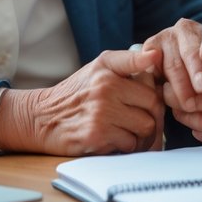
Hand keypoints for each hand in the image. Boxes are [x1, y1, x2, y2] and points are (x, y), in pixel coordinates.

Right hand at [0, 48, 163, 155]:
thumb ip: (128, 60)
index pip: (150, 81)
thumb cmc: (76, 93)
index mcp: (108, 69)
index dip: (159, 94)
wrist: (41, 118)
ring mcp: (101, 113)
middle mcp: (105, 89)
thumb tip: (155, 55)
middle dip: (153, 117)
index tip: (160, 100)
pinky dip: (126, 146)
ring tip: (128, 131)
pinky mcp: (96, 136)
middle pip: (153, 107)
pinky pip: (129, 144)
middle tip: (145, 122)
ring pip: (145, 128)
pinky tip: (114, 140)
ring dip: (142, 135)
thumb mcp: (98, 67)